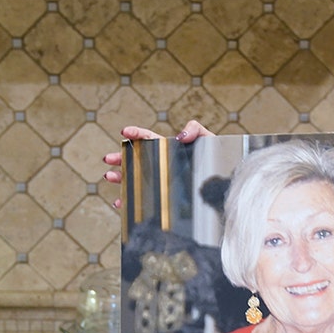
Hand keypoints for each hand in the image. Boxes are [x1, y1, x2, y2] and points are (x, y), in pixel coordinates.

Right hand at [101, 120, 215, 207]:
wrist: (225, 184)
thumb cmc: (217, 159)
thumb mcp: (209, 139)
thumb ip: (196, 130)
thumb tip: (180, 135)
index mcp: (169, 149)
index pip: (148, 138)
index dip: (136, 134)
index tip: (125, 132)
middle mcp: (161, 165)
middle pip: (135, 159)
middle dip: (120, 158)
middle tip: (108, 159)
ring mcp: (161, 182)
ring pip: (135, 179)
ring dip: (120, 178)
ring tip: (110, 177)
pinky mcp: (164, 199)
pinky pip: (142, 200)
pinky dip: (129, 201)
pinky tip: (121, 203)